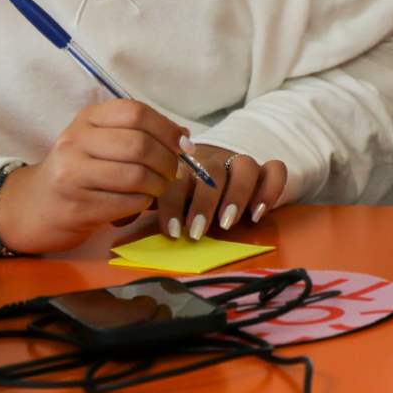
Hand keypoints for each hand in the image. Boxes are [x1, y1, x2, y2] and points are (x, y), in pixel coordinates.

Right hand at [0, 99, 187, 253]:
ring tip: (157, 187)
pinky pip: (128, 202)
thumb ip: (142, 133)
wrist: (39, 204)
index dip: (167, 129)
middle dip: (167, 161)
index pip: (136, 113)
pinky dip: (144, 202)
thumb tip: (185, 138)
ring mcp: (71, 174)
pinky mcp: (76, 206)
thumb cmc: (82, 168)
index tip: (184, 146)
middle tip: (173, 172)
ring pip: (136, 176)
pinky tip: (139, 201)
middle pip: (140, 145)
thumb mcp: (104, 140)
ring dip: (158, 185)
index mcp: (87, 118)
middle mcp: (75, 142)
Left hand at [155, 143, 287, 240]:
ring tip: (228, 223)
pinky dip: (270, 189)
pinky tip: (257, 213)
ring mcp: (239, 164)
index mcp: (184, 166)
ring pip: (244, 165)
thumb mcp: (161, 199)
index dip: (174, 203)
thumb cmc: (183, 194)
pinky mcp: (265, 170)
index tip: (172, 231)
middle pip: (212, 170)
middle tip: (198, 231)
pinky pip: (275, 169)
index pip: (177, 178)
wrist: (214, 173)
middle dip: (205, 202)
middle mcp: (213, 161)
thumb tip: (118, 222)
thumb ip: (142, 209)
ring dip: (237, 194)